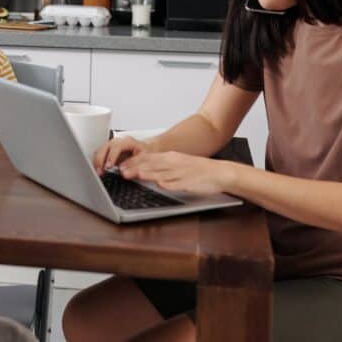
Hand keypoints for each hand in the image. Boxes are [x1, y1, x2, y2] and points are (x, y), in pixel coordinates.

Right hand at [93, 136, 151, 175]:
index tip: (108, 166)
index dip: (111, 156)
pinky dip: (97, 162)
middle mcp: (117, 141)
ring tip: (98, 172)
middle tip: (100, 171)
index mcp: (127, 141)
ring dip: (97, 161)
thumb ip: (133, 163)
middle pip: (105, 147)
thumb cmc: (146, 152)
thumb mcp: (144, 157)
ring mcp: (112, 145)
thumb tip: (122, 169)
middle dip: (101, 160)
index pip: (116, 147)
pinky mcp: (108, 151)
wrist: (146, 149)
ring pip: (100, 150)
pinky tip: (98, 169)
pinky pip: (99, 154)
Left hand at [118, 151, 234, 195]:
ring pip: (162, 173)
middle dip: (136, 168)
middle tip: (122, 171)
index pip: (148, 158)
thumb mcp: (178, 163)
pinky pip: (178, 183)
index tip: (121, 165)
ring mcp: (182, 173)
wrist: (219, 173)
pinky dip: (169, 184)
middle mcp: (174, 163)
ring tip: (136, 176)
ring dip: (148, 175)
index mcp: (171, 157)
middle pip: (152, 165)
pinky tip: (160, 184)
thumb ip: (162, 166)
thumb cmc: (198, 170)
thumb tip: (144, 169)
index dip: (133, 162)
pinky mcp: (190, 183)